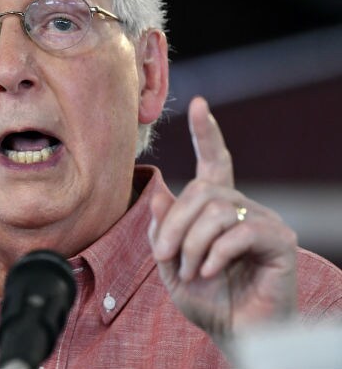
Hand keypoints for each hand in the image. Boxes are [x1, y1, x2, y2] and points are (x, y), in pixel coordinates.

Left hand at [148, 96, 297, 338]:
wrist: (235, 334)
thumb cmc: (206, 299)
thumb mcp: (171, 264)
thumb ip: (162, 231)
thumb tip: (160, 194)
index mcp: (218, 208)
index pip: (214, 162)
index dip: (206, 133)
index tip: (198, 104)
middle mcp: (243, 207)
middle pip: (202, 190)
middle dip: (174, 223)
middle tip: (164, 255)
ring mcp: (264, 221)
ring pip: (217, 210)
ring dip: (192, 242)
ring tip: (190, 270)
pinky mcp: (279, 241)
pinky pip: (240, 231)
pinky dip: (216, 253)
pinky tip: (208, 271)